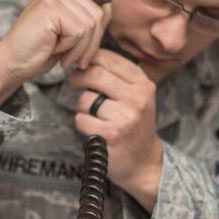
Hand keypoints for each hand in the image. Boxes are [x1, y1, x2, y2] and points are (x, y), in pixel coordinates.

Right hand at [0, 0, 111, 106]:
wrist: (12, 62)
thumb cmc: (39, 49)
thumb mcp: (69, 29)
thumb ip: (86, 14)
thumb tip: (112, 6)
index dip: (102, 18)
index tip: (87, 40)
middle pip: (99, 11)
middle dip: (92, 41)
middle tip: (76, 57)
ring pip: (91, 23)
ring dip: (81, 47)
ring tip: (64, 55)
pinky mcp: (51, 8)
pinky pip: (80, 30)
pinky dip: (71, 47)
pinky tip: (55, 50)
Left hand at [69, 49, 162, 211]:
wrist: (144, 162)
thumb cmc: (133, 124)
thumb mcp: (135, 95)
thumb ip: (116, 75)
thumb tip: (83, 56)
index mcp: (142, 83)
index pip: (107, 57)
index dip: (86, 59)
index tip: (80, 67)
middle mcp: (137, 97)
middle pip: (94, 73)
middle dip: (77, 78)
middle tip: (74, 84)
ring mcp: (126, 116)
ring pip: (85, 98)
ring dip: (81, 106)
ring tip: (92, 113)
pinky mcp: (112, 134)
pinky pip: (82, 119)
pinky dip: (82, 123)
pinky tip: (94, 128)